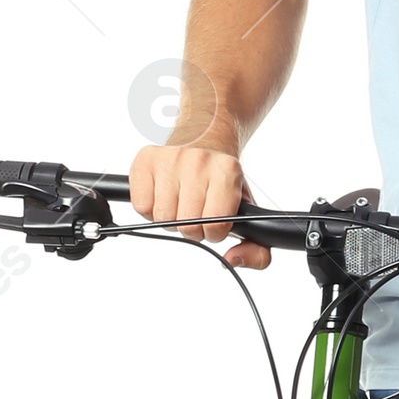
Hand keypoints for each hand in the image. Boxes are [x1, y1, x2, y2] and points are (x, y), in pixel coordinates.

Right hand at [127, 141, 269, 269]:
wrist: (203, 139)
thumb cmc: (223, 182)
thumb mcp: (247, 213)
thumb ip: (257, 250)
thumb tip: (232, 259)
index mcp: (228, 171)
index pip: (215, 227)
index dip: (214, 232)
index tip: (215, 219)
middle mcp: (199, 160)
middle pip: (186, 226)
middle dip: (192, 228)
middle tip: (196, 211)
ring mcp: (170, 158)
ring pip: (162, 218)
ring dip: (171, 219)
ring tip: (180, 202)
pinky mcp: (146, 160)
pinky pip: (141, 207)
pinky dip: (151, 209)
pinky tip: (163, 195)